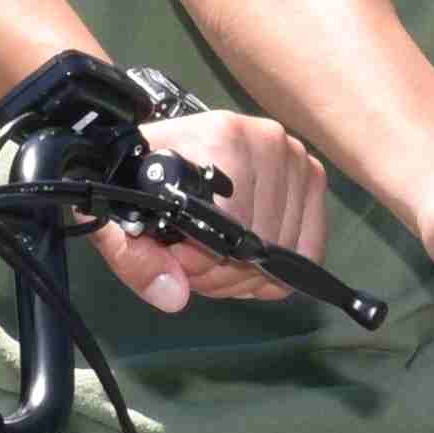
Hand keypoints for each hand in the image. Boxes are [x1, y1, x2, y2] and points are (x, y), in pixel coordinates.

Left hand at [96, 107, 332, 312]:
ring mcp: (295, 158)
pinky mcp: (312, 178)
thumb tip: (173, 294)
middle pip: (257, 246)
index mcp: (221, 139)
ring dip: (244, 273)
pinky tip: (242, 255)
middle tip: (189, 260)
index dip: (199, 262)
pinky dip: (275, 269)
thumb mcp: (120, 216)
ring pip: (282, 255)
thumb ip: (135, 257)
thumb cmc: (140, 176)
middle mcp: (268, 142)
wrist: (156, 149)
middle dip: (218, 270)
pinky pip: (308, 252)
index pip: (229, 231)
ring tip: (212, 253)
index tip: (175, 259)